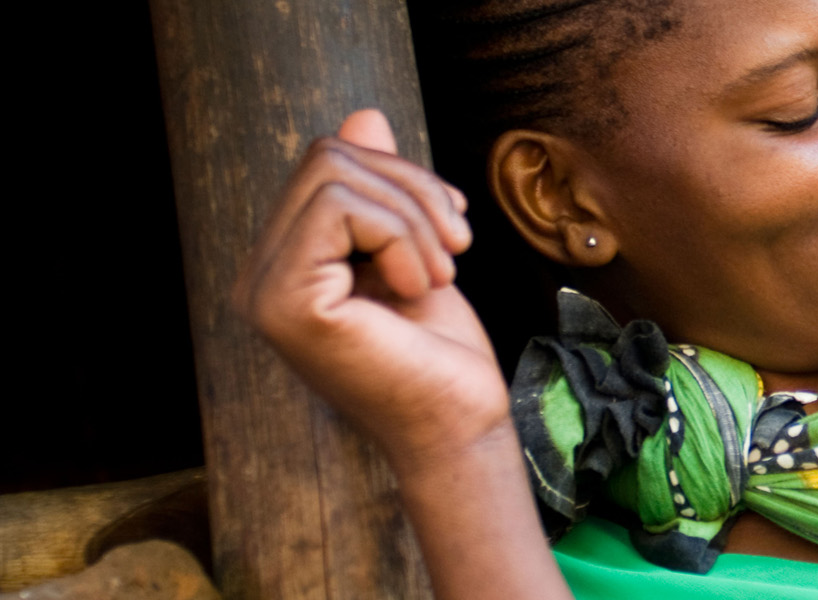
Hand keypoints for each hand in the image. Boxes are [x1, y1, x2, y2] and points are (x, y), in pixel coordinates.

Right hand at [233, 109, 506, 466]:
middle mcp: (261, 276)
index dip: (402, 175)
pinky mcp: (286, 304)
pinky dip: (401, 238)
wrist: (460, 421)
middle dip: (413, 186)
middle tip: (457, 245)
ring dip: (415, 216)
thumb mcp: (417, 248)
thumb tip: (362, 116)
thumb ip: (382, 189)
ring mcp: (265, 291)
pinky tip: (418, 288)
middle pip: (329, 156)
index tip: (453, 225)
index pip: (328, 162)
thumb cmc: (442, 349)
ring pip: (336, 174)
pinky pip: (341, 210)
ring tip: (441, 271)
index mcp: (287, 262)